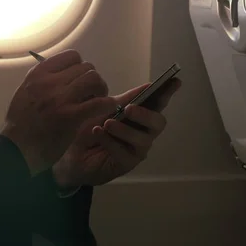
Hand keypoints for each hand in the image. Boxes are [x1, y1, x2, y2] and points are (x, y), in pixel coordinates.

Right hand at [0, 50, 117, 175]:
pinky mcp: (70, 116)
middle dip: (92, 80)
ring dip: (101, 90)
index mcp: (37, 74)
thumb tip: (64, 73)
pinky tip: (104, 111)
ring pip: (95, 79)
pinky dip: (107, 105)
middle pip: (86, 67)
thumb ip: (43, 82)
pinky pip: (100, 102)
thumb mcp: (25, 93)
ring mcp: (60, 98)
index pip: (71, 56)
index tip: (79, 81)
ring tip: (97, 102)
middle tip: (91, 94)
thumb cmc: (21, 125)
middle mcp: (49, 82)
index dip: (80, 68)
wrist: (15, 150)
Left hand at [52, 78, 180, 187]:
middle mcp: (143, 133)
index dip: (167, 93)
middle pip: (158, 123)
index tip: (175, 81)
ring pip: (142, 140)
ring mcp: (136, 150)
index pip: (157, 104)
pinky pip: (124, 153)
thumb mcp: (104, 109)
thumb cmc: (89, 128)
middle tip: (128, 109)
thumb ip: (125, 100)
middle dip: (145, 115)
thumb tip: (148, 85)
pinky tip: (98, 133)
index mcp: (139, 117)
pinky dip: (110, 141)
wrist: (70, 152)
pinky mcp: (125, 164)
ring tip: (107, 123)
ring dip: (124, 130)